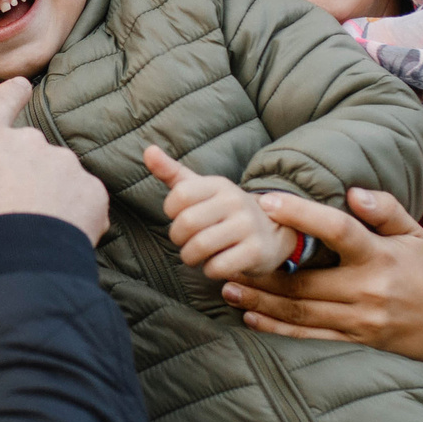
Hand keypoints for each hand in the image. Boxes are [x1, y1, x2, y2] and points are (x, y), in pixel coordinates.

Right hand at [0, 78, 109, 254]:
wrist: (4, 272)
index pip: (0, 102)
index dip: (12, 94)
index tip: (23, 87)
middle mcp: (28, 142)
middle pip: (30, 152)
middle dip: (24, 177)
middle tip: (10, 214)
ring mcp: (64, 165)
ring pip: (59, 178)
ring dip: (50, 198)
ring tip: (32, 234)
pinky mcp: (92, 193)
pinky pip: (84, 202)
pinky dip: (74, 218)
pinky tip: (55, 241)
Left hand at [143, 146, 301, 280]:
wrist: (274, 231)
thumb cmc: (225, 211)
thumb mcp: (201, 189)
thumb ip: (172, 172)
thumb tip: (149, 150)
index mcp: (218, 185)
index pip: (180, 195)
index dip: (171, 212)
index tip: (179, 217)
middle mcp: (235, 202)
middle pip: (187, 223)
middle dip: (178, 238)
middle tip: (185, 242)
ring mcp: (247, 226)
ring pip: (199, 247)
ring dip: (190, 257)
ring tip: (196, 255)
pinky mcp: (255, 251)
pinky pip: (217, 267)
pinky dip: (209, 270)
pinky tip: (216, 264)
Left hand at [218, 186, 422, 362]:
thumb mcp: (414, 234)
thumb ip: (384, 209)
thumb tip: (352, 191)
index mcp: (380, 256)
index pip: (338, 231)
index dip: (301, 216)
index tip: (267, 202)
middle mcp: (368, 291)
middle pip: (305, 281)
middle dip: (263, 271)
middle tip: (228, 256)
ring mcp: (360, 321)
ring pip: (301, 312)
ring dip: (261, 301)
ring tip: (229, 288)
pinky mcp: (356, 342)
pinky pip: (310, 337)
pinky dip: (278, 329)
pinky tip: (252, 317)